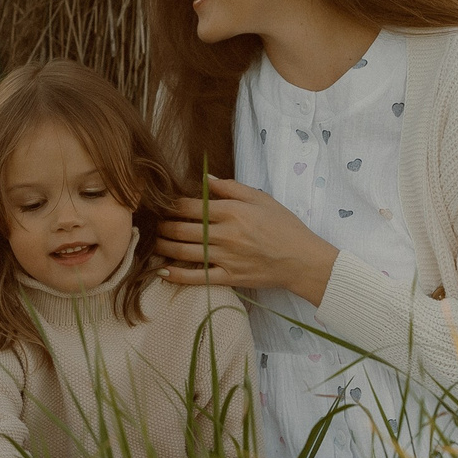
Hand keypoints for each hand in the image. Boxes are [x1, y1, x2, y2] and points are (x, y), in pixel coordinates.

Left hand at [156, 177, 340, 304]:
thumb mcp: (261, 198)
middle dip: (163, 226)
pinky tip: (162, 272)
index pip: (190, 206)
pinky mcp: (229, 278)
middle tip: (154, 224)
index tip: (162, 205)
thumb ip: (231, 187)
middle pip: (181, 229)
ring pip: (184, 252)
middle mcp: (225, 234)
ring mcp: (226, 258)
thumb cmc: (284, 226)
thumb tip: (204, 179)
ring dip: (163, 247)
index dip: (171, 205)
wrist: (302, 260)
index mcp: (232, 212)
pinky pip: (197, 278)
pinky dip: (177, 276)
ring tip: (155, 243)